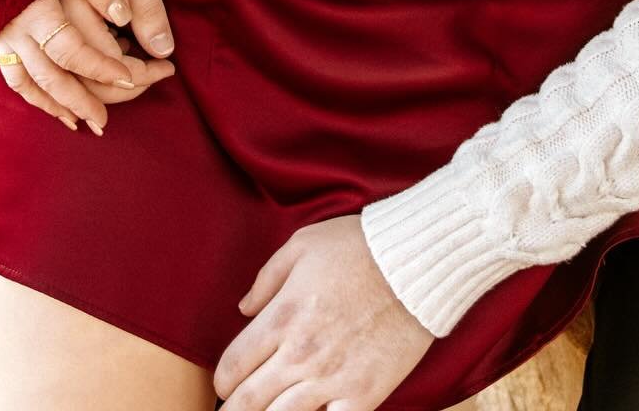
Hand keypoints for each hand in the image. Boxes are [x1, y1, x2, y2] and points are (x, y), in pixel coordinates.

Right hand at [0, 0, 175, 134]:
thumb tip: (155, 41)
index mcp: (41, 4)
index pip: (82, 53)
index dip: (116, 69)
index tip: (147, 75)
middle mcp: (15, 23)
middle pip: (56, 77)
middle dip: (89, 98)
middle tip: (117, 116)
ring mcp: (0, 26)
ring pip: (29, 82)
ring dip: (57, 104)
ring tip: (83, 122)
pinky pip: (12, 71)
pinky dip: (33, 92)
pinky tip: (51, 101)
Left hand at [213, 215, 433, 410]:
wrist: (416, 262)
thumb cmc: (359, 246)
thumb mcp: (303, 244)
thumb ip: (267, 278)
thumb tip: (245, 308)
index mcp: (282, 318)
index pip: (232, 367)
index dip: (222, 381)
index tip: (226, 383)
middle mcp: (300, 355)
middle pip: (249, 402)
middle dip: (234, 410)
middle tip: (234, 410)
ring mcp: (332, 379)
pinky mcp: (363, 394)